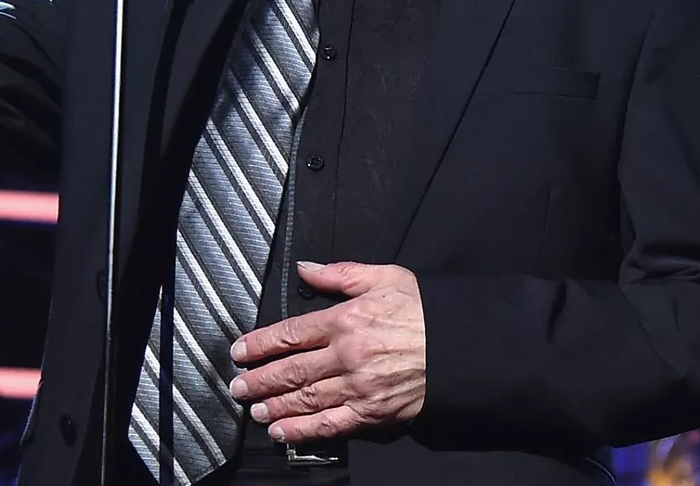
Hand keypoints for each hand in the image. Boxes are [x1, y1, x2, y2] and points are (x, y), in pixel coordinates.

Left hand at [228, 260, 425, 443]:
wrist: (462, 346)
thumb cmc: (425, 310)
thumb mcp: (385, 276)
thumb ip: (339, 273)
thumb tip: (304, 268)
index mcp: (345, 319)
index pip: (291, 333)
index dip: (260, 344)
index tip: (239, 352)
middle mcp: (346, 355)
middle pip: (291, 370)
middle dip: (260, 379)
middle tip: (237, 387)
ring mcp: (357, 387)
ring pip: (305, 399)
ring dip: (275, 405)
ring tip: (254, 410)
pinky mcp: (372, 413)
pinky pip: (330, 424)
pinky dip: (302, 431)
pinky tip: (282, 432)